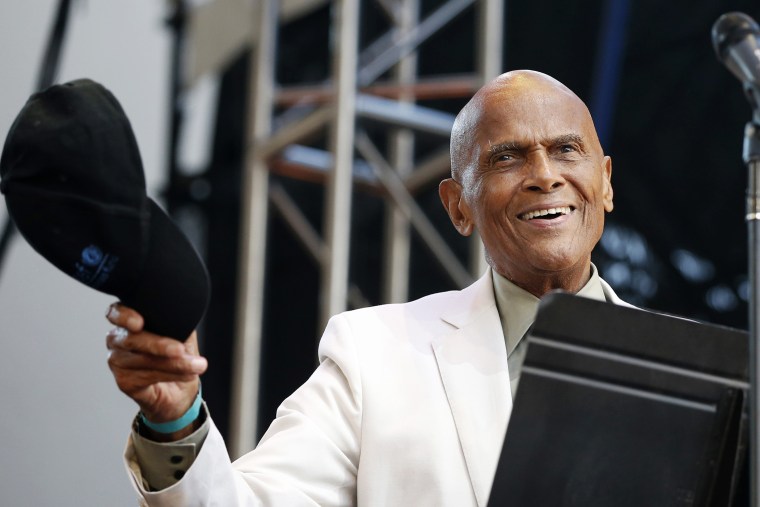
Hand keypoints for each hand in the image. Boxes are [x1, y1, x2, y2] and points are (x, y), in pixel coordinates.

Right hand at [106, 303, 207, 435]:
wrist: (181, 388)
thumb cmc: (177, 354)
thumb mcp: (182, 333)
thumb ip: (177, 323)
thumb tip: (182, 318)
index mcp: (128, 321)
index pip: (115, 312)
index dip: (124, 316)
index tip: (138, 323)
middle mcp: (117, 339)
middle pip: (132, 339)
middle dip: (158, 345)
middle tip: (179, 350)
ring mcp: (117, 361)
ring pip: (144, 360)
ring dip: (174, 364)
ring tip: (196, 365)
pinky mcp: (124, 381)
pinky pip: (147, 377)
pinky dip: (171, 375)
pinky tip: (186, 375)